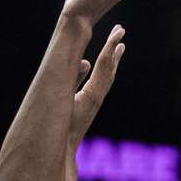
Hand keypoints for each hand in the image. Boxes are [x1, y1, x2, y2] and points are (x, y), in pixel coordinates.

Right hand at [70, 24, 126, 148]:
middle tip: (120, 30)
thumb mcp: (63, 102)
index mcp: (92, 94)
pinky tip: (105, 68)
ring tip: (119, 45)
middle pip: (109, 68)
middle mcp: (98, 97)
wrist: (63, 150)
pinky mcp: (91, 106)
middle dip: (114, 48)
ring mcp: (96, 102)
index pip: (103, 65)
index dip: (110, 47)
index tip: (118, 31)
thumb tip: (84, 63)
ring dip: (113, 59)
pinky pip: (103, 84)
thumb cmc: (60, 127)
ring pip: (108, 76)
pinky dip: (106, 71)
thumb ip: (72, 80)